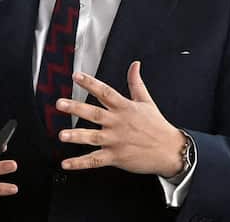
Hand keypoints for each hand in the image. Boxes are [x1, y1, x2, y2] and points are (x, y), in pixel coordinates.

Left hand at [59, 61, 186, 176]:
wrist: (169, 150)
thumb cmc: (157, 125)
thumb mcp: (147, 101)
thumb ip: (136, 83)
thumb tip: (135, 65)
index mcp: (125, 108)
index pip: (105, 92)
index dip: (90, 83)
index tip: (76, 76)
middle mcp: (118, 123)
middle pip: (94, 113)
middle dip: (76, 108)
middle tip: (60, 104)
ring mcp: (116, 141)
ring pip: (92, 137)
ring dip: (76, 136)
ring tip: (62, 135)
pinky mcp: (116, 157)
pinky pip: (95, 160)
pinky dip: (80, 163)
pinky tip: (66, 163)